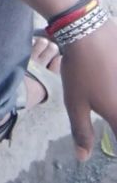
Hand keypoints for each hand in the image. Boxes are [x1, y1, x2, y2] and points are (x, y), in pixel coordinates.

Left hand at [60, 19, 116, 160]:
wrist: (88, 31)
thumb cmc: (79, 69)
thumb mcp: (75, 103)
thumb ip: (81, 132)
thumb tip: (82, 157)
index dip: (115, 143)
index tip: (110, 138)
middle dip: (115, 122)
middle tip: (109, 116)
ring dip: (113, 98)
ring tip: (106, 96)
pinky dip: (116, 82)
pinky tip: (111, 79)